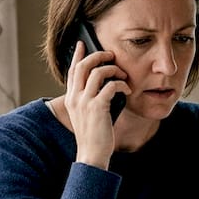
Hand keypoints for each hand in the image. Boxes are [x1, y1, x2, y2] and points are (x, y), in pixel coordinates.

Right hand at [62, 40, 128, 167]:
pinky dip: (121, 85)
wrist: (92, 154)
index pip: (72, 70)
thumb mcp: (86, 115)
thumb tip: (103, 84)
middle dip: (99, 56)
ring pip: (98, 72)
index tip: (82, 44)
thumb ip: (88, 99)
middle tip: (111, 55)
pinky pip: (110, 86)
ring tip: (123, 75)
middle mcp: (75, 98)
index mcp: (71, 99)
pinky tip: (127, 90)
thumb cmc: (94, 136)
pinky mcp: (97, 108)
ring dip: (114, 70)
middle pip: (84, 65)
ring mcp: (85, 102)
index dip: (77, 55)